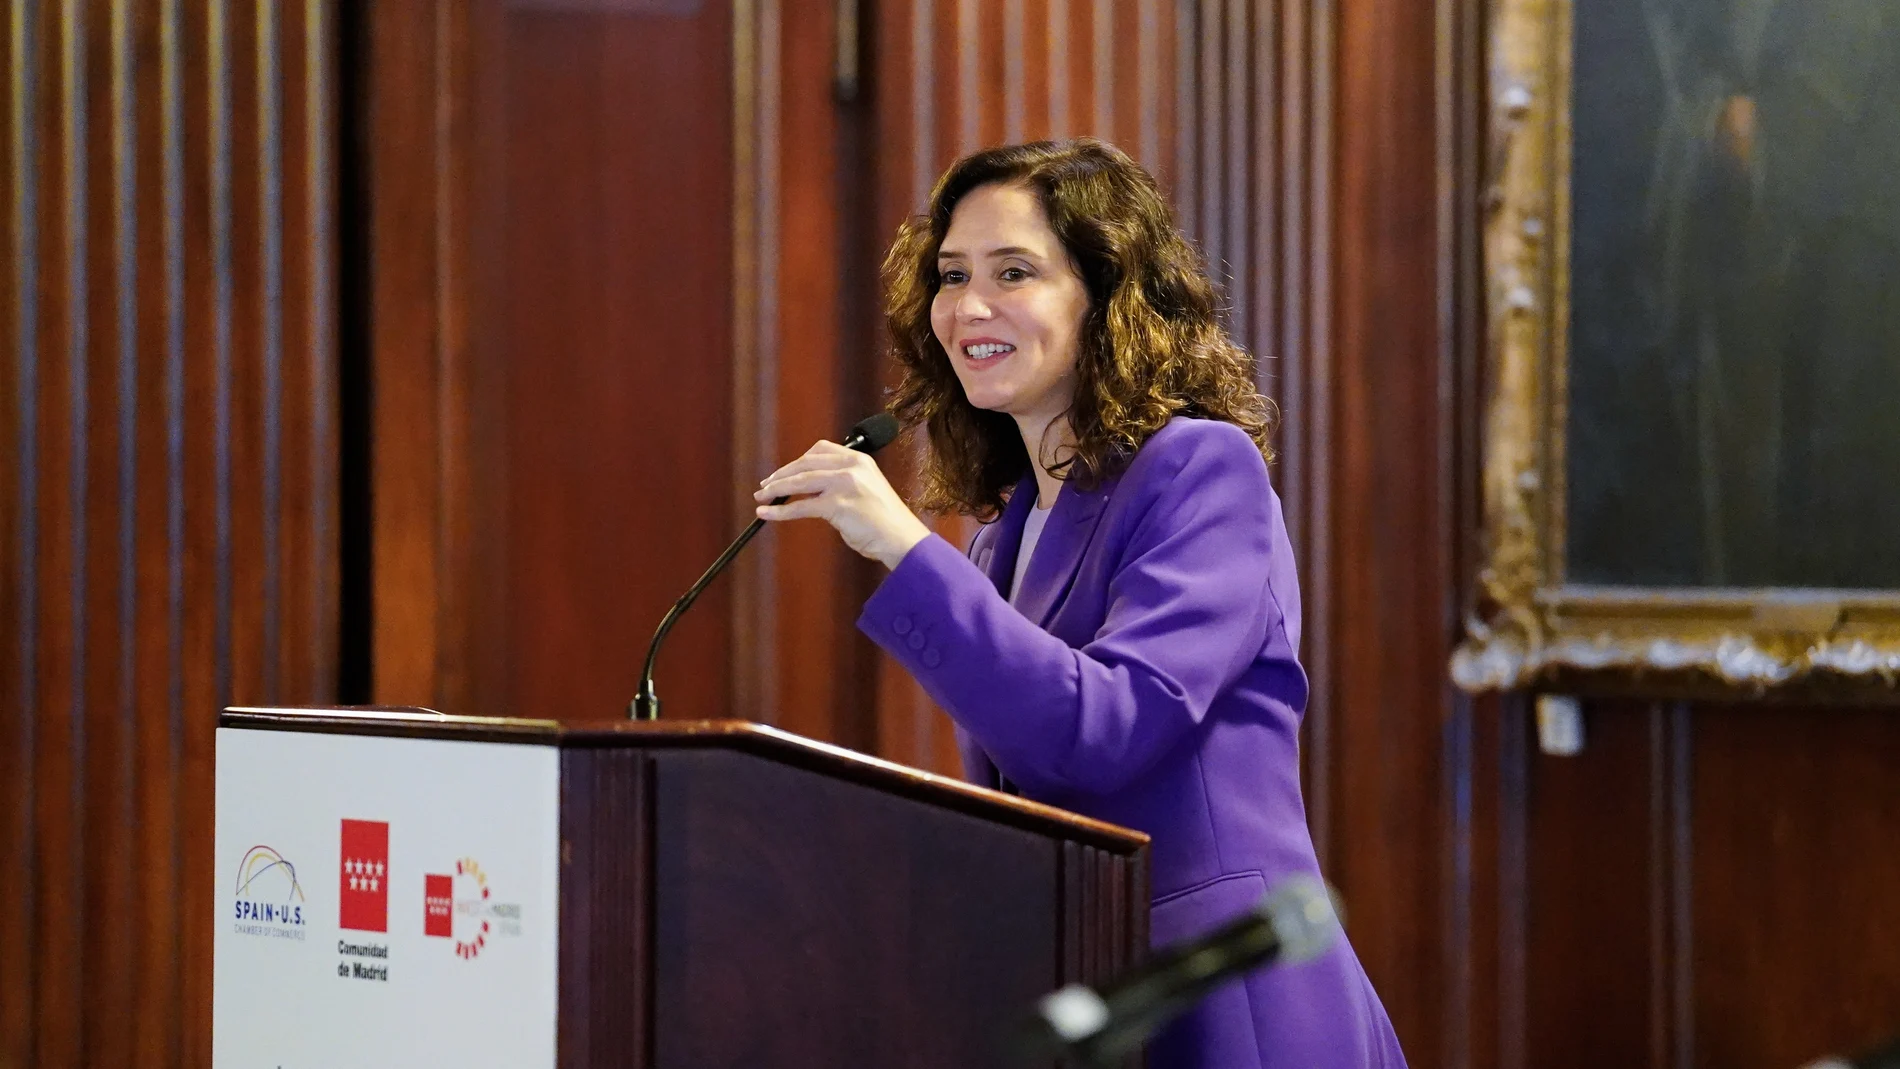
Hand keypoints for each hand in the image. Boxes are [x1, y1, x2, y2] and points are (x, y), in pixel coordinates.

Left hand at [754, 441, 932, 568]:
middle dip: (781, 475)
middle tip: (765, 486)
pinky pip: (801, 506)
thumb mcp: (865, 490)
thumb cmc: (884, 521)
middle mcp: (851, 467)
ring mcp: (844, 484)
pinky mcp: (837, 505)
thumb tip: (807, 490)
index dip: (799, 460)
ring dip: (776, 490)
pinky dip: (780, 512)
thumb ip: (841, 484)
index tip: (785, 471)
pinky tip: (766, 515)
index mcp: (859, 460)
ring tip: (761, 497)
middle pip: (805, 463)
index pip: (820, 450)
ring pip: (799, 482)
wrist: (901, 539)